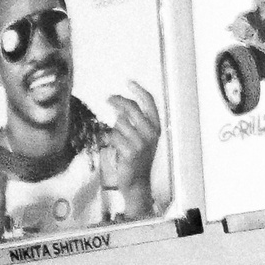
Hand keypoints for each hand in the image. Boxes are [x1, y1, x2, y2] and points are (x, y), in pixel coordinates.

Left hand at [107, 81, 161, 215]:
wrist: (137, 182)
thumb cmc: (137, 158)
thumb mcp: (141, 137)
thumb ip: (134, 120)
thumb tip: (118, 103)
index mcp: (156, 128)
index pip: (150, 103)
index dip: (139, 90)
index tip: (129, 82)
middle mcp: (150, 134)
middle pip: (132, 108)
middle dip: (118, 101)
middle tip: (108, 99)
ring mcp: (141, 144)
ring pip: (120, 123)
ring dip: (114, 128)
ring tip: (117, 138)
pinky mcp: (130, 152)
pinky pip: (113, 136)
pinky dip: (109, 139)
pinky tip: (114, 147)